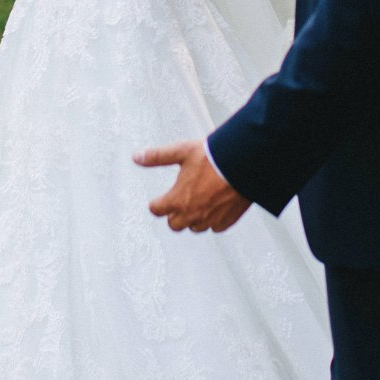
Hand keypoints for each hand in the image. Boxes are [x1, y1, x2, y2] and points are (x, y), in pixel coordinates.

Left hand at [134, 139, 251, 232]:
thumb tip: (136, 157)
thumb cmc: (212, 157)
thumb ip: (157, 156)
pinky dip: (212, 220)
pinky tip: (215, 208)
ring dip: (193, 219)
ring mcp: (209, 220)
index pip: (156, 210)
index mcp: (177, 199)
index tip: (159, 200)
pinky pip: (214, 228)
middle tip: (180, 201)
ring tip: (198, 203)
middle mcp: (191, 214)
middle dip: (174, 214)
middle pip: (174, 225)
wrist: (243, 165)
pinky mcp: (226, 221)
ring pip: (195, 228)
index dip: (157, 203)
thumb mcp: (181, 151)